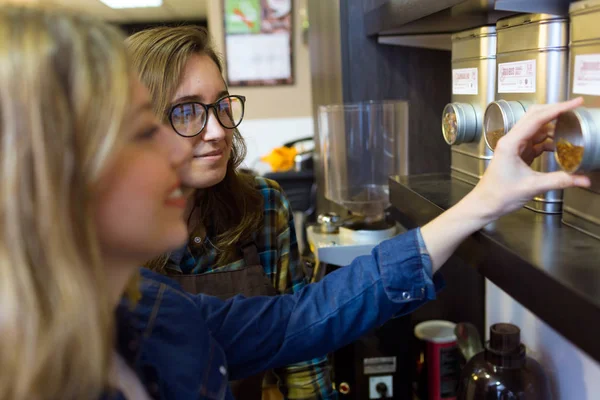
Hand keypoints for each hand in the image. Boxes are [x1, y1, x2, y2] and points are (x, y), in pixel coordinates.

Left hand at [472, 97, 590, 219]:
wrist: (485, 204)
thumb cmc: (498, 195)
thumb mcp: (532, 186)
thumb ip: (559, 181)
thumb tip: (581, 179)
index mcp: (511, 143)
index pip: (537, 118)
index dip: (558, 109)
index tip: (574, 103)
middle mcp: (511, 141)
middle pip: (535, 117)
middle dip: (555, 111)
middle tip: (574, 108)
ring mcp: (514, 147)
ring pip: (536, 129)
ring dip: (553, 127)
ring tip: (570, 128)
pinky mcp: (518, 154)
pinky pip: (536, 141)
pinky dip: (549, 141)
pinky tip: (559, 146)